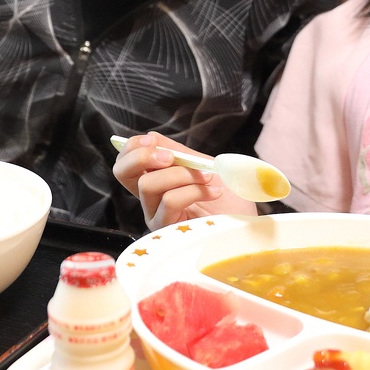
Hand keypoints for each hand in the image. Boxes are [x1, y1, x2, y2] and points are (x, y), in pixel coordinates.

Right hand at [111, 133, 256, 229]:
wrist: (248, 221)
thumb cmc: (229, 197)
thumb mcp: (203, 165)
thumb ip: (178, 154)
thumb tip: (151, 138)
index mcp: (156, 181)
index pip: (125, 161)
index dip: (133, 147)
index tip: (153, 141)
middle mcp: (150, 200)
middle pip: (121, 173)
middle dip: (142, 156)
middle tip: (171, 157)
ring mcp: (156, 216)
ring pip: (149, 184)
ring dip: (182, 174)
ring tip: (209, 178)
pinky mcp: (168, 231)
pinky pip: (170, 200)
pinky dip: (194, 190)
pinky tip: (215, 192)